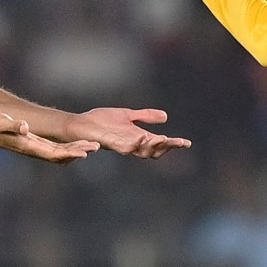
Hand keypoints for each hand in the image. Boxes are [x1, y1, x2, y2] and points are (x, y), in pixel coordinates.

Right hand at [0, 114, 98, 163]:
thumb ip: (9, 125)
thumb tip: (25, 126)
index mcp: (26, 145)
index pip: (52, 153)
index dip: (70, 153)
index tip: (85, 152)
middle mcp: (31, 148)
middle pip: (60, 154)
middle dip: (79, 151)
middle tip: (97, 147)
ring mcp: (32, 145)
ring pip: (58, 150)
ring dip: (75, 149)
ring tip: (93, 145)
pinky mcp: (30, 141)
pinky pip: (52, 146)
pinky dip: (66, 145)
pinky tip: (77, 142)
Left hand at [70, 107, 191, 157]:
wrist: (79, 124)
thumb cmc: (101, 121)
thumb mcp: (128, 116)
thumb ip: (145, 117)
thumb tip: (166, 117)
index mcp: (137, 138)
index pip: (159, 145)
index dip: (172, 144)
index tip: (187, 143)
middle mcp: (132, 144)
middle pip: (154, 150)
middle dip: (167, 147)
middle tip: (180, 142)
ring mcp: (121, 145)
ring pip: (141, 150)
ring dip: (153, 146)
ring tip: (165, 139)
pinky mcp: (109, 143)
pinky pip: (124, 146)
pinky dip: (134, 143)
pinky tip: (142, 136)